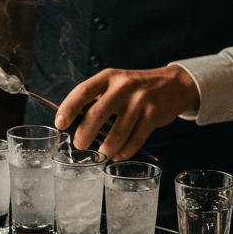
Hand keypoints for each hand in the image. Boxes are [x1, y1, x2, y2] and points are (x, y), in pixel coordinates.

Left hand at [54, 65, 199, 160]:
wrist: (173, 84)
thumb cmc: (136, 88)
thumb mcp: (115, 84)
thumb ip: (97, 99)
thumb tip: (71, 122)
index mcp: (108, 77)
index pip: (83, 91)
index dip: (68, 108)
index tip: (59, 124)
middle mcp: (123, 86)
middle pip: (97, 114)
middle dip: (84, 134)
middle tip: (80, 145)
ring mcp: (140, 100)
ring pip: (117, 132)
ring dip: (106, 149)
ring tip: (101, 156)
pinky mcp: (153, 114)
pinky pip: (135, 139)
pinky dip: (125, 151)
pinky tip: (119, 155)